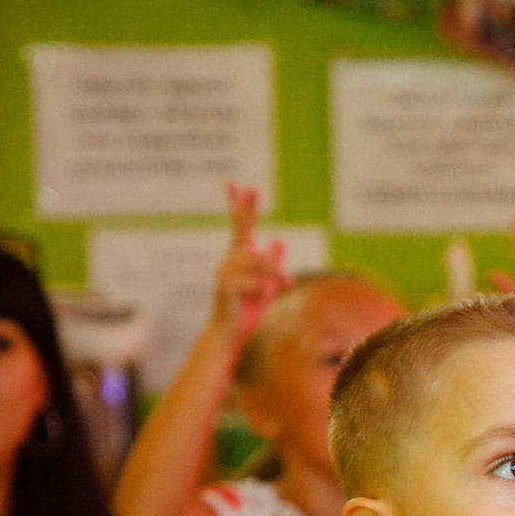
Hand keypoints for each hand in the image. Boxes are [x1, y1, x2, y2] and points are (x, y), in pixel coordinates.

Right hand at [207, 182, 287, 343]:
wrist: (230, 332)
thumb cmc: (247, 307)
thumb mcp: (265, 281)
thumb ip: (270, 261)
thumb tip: (279, 239)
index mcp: (238, 255)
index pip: (238, 225)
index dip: (238, 205)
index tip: (234, 183)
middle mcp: (229, 259)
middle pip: (240, 229)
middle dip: (246, 208)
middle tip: (254, 188)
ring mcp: (225, 272)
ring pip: (255, 262)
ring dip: (274, 273)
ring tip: (290, 284)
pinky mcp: (226, 288)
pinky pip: (250, 282)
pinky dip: (262, 288)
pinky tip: (266, 295)